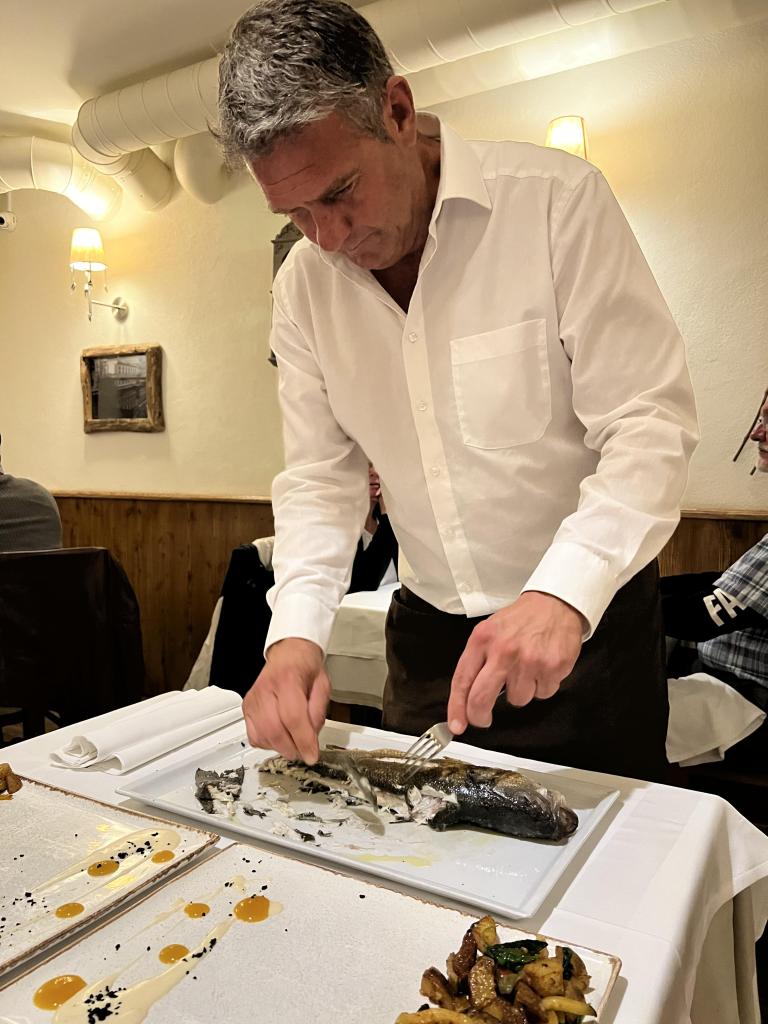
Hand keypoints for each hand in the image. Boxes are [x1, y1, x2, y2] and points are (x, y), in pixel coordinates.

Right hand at [242, 637, 329, 762]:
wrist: (288, 654)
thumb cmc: (305, 668)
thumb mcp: (323, 685)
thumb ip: (318, 712)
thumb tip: (311, 738)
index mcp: (288, 679)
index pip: (293, 717)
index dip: (303, 740)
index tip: (312, 755)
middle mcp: (266, 689)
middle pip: (274, 730)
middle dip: (292, 748)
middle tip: (304, 752)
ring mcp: (253, 699)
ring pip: (262, 736)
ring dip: (280, 748)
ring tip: (294, 743)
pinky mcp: (247, 708)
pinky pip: (253, 736)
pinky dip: (267, 743)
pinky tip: (280, 737)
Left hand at [447, 592, 584, 733]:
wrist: (555, 604)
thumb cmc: (520, 620)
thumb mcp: (490, 630)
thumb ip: (478, 660)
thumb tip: (467, 697)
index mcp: (482, 639)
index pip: (462, 680)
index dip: (457, 707)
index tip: (457, 724)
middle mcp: (503, 650)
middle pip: (481, 699)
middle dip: (479, 716)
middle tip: (482, 719)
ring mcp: (529, 660)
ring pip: (517, 699)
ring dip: (520, 691)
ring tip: (526, 669)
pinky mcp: (552, 667)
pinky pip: (542, 694)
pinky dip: (542, 686)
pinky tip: (542, 667)